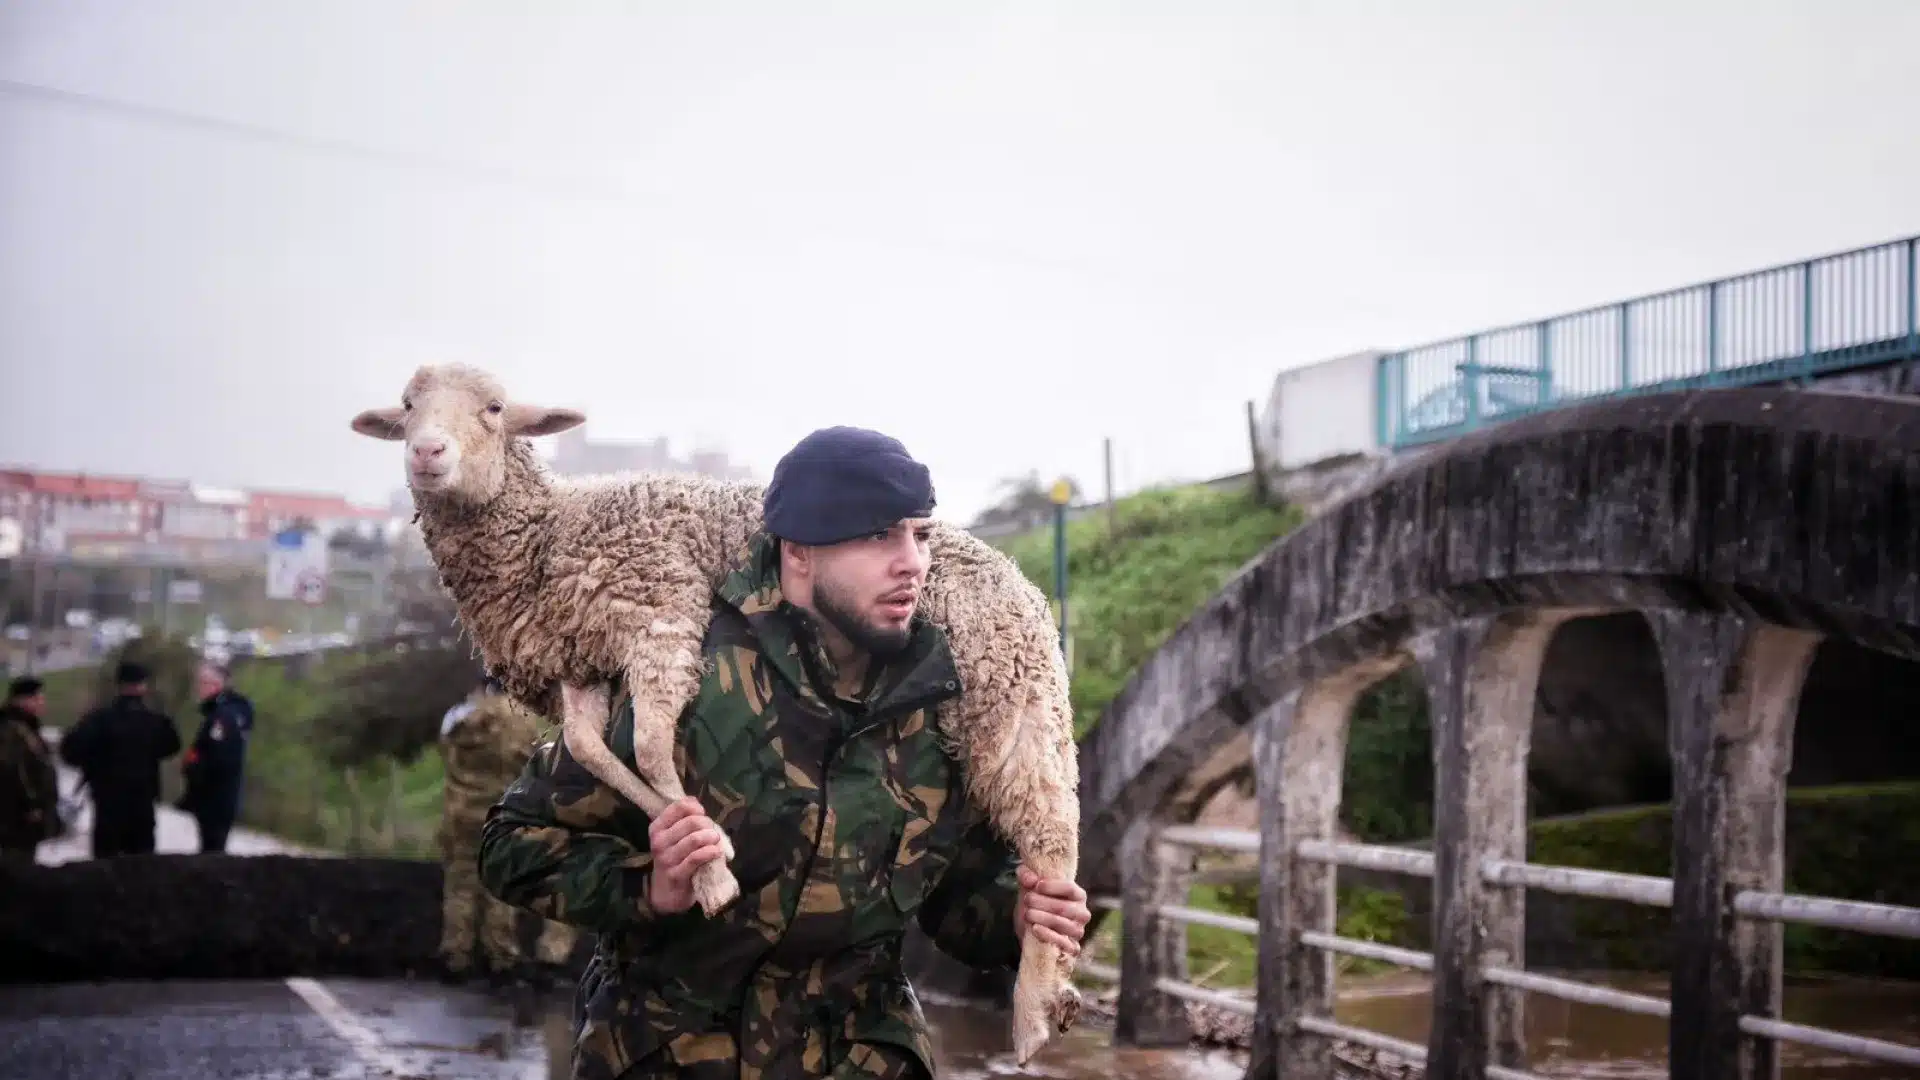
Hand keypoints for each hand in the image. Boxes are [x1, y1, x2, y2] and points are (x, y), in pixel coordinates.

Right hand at [646, 797, 728, 914]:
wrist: (667, 891)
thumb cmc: (676, 858)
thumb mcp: (674, 836)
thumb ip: (683, 817)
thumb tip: (694, 800)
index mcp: (657, 827)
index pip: (679, 807)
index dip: (696, 808)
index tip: (702, 814)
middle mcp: (659, 841)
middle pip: (691, 822)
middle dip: (707, 824)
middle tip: (712, 832)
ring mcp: (666, 858)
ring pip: (694, 839)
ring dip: (711, 838)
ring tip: (716, 840)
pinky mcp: (676, 874)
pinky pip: (696, 858)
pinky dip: (711, 852)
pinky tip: (717, 852)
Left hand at [1014, 866, 1090, 956]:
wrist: (1029, 930)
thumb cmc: (1034, 903)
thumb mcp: (1028, 886)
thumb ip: (1026, 875)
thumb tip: (1030, 879)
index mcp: (1078, 895)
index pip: (1070, 888)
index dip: (1053, 886)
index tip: (1036, 885)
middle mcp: (1082, 913)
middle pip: (1065, 908)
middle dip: (1043, 903)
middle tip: (1027, 900)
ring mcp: (1078, 932)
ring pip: (1065, 925)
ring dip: (1043, 918)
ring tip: (1028, 914)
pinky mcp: (1073, 948)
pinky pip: (1065, 945)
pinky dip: (1049, 936)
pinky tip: (1035, 928)